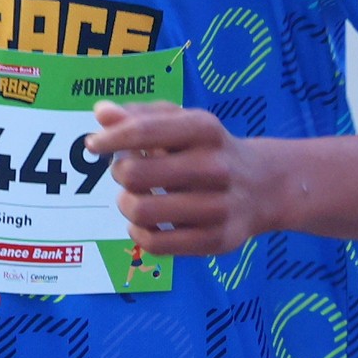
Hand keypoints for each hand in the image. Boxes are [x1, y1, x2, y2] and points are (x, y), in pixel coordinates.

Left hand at [94, 100, 279, 255]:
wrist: (264, 186)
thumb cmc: (208, 149)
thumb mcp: (181, 123)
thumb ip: (140, 116)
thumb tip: (101, 112)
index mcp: (204, 129)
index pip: (143, 132)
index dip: (110, 139)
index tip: (93, 146)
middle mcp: (214, 166)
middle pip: (135, 174)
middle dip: (120, 172)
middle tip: (126, 172)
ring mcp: (218, 206)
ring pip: (142, 212)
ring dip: (126, 204)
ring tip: (133, 197)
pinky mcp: (216, 240)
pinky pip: (156, 244)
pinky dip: (138, 233)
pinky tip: (144, 223)